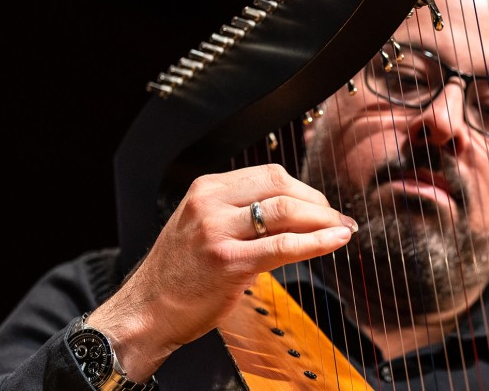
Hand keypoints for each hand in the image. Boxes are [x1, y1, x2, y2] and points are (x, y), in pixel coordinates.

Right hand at [87, 164, 356, 380]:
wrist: (146, 312)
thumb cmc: (180, 275)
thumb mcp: (204, 228)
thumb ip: (243, 215)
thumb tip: (299, 213)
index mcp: (206, 189)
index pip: (270, 175)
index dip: (305, 190)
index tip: (325, 206)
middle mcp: (209, 203)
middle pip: (281, 188)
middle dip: (318, 204)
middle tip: (339, 220)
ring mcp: (216, 232)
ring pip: (285, 212)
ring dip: (323, 221)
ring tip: (342, 231)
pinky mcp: (228, 262)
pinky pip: (283, 246)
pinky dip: (316, 242)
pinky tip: (334, 242)